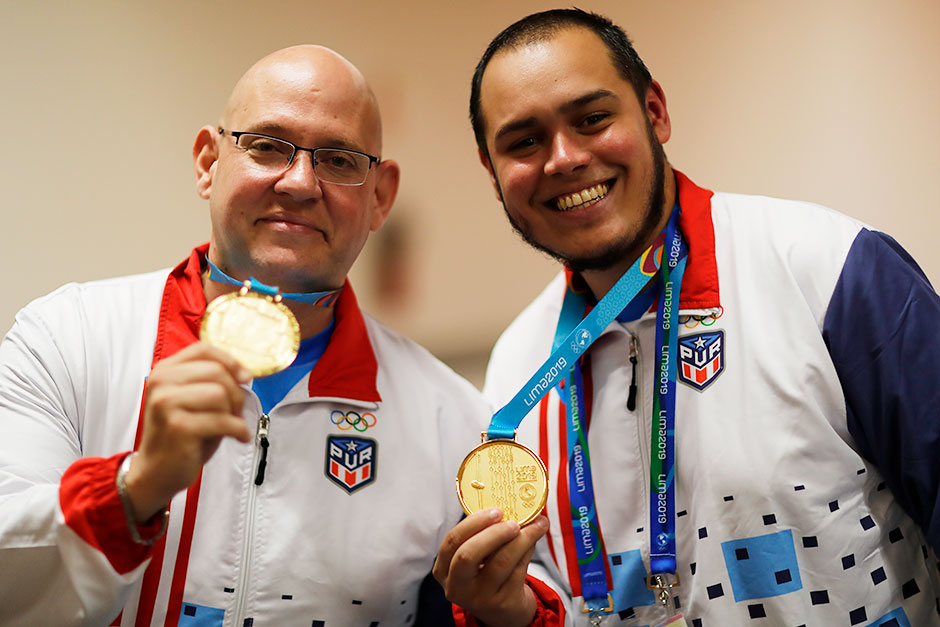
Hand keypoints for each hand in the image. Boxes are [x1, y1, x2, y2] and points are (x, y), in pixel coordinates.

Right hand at [124, 342, 251, 519]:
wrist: (155, 472)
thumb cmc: (180, 434)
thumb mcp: (191, 400)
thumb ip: (210, 381)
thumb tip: (245, 374)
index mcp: (164, 371)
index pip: (203, 350)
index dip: (230, 361)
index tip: (245, 377)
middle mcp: (161, 384)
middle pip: (216, 372)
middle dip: (236, 392)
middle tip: (237, 411)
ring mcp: (166, 404)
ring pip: (221, 395)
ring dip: (235, 412)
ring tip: (232, 425)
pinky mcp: (178, 427)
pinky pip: (223, 420)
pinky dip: (239, 430)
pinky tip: (239, 437)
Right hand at [434, 508, 548, 626]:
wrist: (504, 611)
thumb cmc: (488, 574)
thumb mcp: (476, 559)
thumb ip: (483, 535)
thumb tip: (510, 504)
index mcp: (444, 570)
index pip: (451, 542)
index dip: (472, 523)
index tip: (495, 510)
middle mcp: (457, 586)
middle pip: (468, 555)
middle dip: (493, 533)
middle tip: (513, 521)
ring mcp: (479, 597)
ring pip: (500, 562)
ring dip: (521, 539)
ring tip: (536, 525)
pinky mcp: (502, 603)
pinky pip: (518, 570)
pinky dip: (529, 550)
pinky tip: (535, 539)